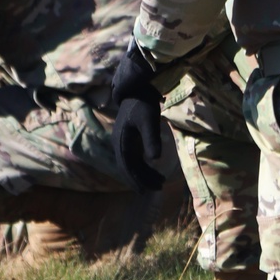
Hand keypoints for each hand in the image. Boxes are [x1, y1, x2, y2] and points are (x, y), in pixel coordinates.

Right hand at [111, 42, 164, 192]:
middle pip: (129, 168)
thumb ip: (152, 139)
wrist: (137, 88)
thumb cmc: (143, 102)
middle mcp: (119, 143)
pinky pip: (135, 157)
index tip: (147, 191)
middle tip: (157, 189)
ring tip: (160, 183)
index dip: (136, 180)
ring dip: (144, 174)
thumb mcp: (149, 120)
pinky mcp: (130, 138)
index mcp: (121, 141)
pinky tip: (155, 170)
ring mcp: (124, 141)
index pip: (127, 167)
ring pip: (132, 164)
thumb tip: (155, 160)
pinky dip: (144, 166)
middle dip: (142, 180)